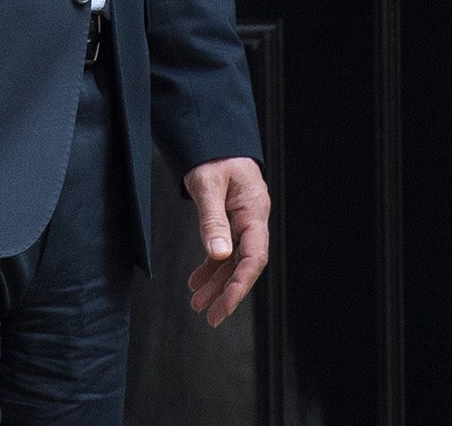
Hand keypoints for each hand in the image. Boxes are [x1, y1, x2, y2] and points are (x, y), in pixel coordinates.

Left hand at [184, 156, 269, 327]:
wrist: (213, 135)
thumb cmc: (214, 154)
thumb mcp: (208, 185)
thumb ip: (213, 220)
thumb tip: (218, 255)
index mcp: (254, 210)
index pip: (254, 256)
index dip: (240, 284)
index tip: (224, 307)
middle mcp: (253, 218)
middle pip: (245, 263)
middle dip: (228, 291)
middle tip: (209, 316)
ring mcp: (243, 220)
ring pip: (233, 259)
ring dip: (217, 282)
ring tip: (197, 303)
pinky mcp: (232, 219)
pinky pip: (225, 249)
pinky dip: (211, 266)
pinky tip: (197, 281)